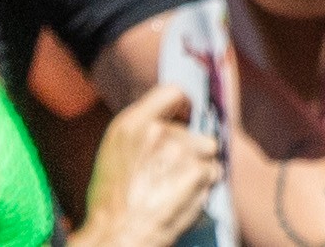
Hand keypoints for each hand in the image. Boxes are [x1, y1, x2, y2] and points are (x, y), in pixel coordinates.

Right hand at [72, 82, 221, 246]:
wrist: (116, 235)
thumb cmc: (110, 201)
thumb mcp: (115, 152)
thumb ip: (143, 130)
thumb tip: (173, 118)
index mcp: (132, 124)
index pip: (172, 92)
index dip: (182, 104)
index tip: (184, 116)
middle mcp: (159, 131)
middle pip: (193, 129)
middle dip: (188, 148)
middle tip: (168, 172)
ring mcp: (182, 149)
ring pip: (207, 149)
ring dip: (199, 166)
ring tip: (175, 187)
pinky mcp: (199, 171)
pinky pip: (213, 171)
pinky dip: (204, 185)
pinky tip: (183, 197)